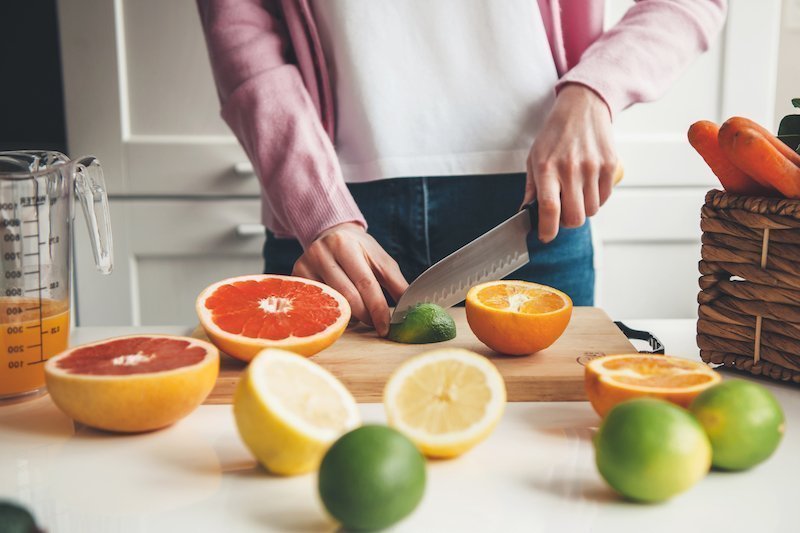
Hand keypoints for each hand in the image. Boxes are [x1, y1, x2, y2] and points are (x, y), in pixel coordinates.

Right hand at [292, 222, 407, 335]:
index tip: (386, 327)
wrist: (331, 234)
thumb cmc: (360, 250)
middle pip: (346, 296)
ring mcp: (304, 265)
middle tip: (377, 326)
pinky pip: (315, 304)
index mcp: (345, 244)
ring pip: (331, 303)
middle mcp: (320, 252)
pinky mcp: (295, 277)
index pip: (365, 283)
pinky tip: (342, 313)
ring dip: (351, 316)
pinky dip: (333, 313)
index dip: (377, 308)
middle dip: (366, 316)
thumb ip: (396, 283)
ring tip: (362, 316)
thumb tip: (409, 308)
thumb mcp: (380, 260)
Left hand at [524, 83, 617, 242]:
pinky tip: (588, 185)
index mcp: (547, 168)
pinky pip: (604, 198)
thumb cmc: (554, 134)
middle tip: (562, 213)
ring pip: (591, 211)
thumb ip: (531, 188)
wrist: (582, 108)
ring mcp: (593, 167)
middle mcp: (571, 169)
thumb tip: (526, 213)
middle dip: (567, 223)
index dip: (548, 229)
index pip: (549, 208)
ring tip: (575, 193)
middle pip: (575, 217)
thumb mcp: (534, 157)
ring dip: (582, 209)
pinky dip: (596, 198)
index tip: (545, 236)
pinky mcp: (610, 165)